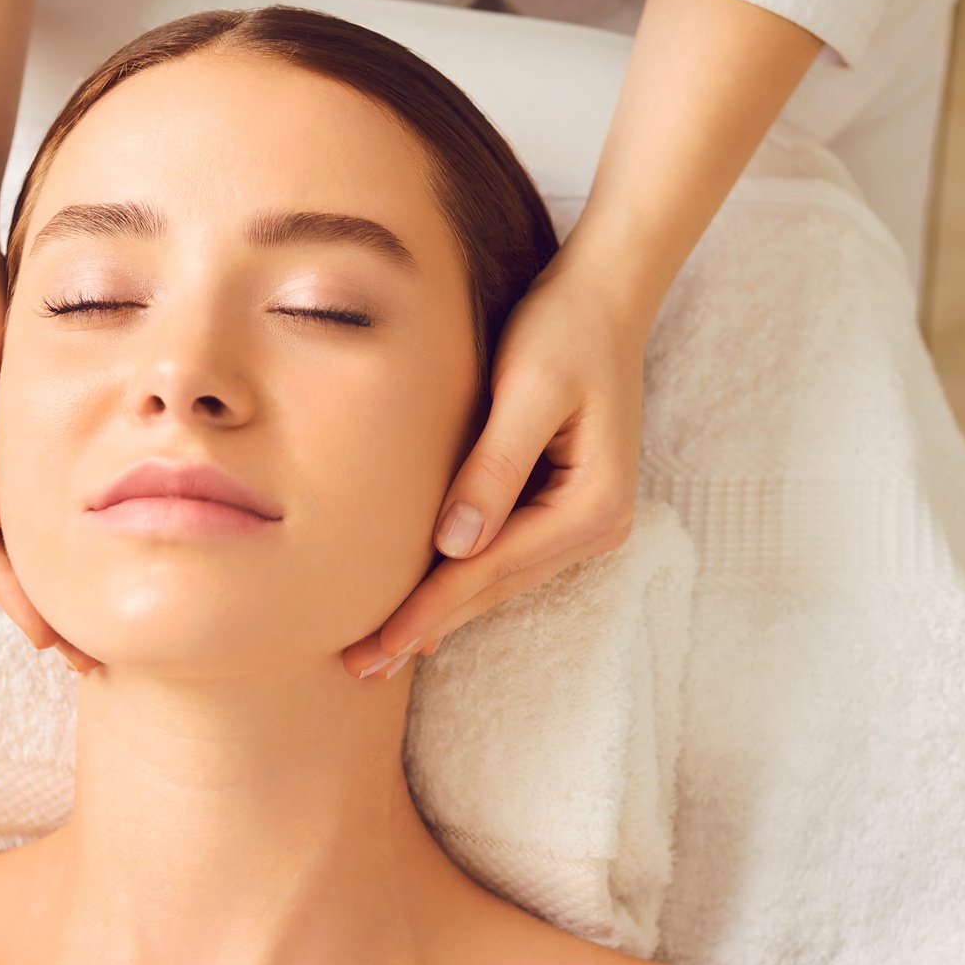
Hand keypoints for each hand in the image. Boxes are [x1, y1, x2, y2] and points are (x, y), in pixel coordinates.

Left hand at [344, 254, 648, 676]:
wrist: (604, 298)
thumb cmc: (564, 329)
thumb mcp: (528, 389)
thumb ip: (493, 466)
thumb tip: (454, 544)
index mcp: (593, 505)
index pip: (492, 568)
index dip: (430, 607)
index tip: (379, 643)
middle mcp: (598, 526)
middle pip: (494, 588)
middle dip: (427, 626)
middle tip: (360, 666)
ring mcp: (584, 522)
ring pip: (498, 580)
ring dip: (440, 612)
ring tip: (380, 650)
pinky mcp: (563, 509)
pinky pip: (504, 556)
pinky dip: (460, 581)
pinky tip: (423, 609)